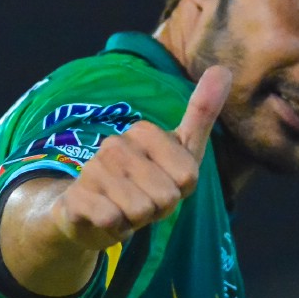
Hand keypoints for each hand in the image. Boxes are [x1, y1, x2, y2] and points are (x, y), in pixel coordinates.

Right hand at [50, 66, 231, 250]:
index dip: (180, 191)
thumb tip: (223, 68)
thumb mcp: (180, 150)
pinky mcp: (75, 200)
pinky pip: (111, 220)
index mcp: (142, 132)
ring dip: (137, 221)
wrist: (91, 214)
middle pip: (166, 196)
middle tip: (144, 202)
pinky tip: (107, 220)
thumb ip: (201, 113)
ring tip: (126, 211)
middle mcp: (114, 146)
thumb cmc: (144, 182)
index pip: (188, 176)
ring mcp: (92, 171)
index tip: (164, 185)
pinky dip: (115, 229)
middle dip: (160, 209)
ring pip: (141, 210)